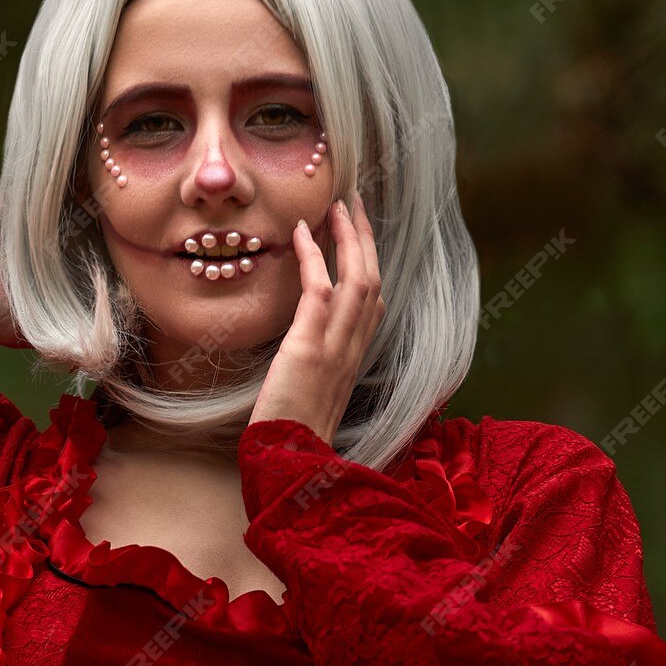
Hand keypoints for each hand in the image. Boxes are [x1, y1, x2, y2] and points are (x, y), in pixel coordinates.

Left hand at [246, 192, 382, 442]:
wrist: (290, 463)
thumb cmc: (294, 438)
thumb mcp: (311, 398)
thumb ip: (315, 371)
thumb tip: (300, 356)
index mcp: (354, 360)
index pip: (374, 303)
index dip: (370, 266)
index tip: (360, 239)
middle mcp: (353, 349)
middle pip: (374, 280)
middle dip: (366, 238)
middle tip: (354, 203)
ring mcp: (336, 346)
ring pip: (357, 277)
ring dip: (349, 236)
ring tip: (337, 206)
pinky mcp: (310, 346)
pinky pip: (320, 288)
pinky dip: (314, 255)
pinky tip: (301, 232)